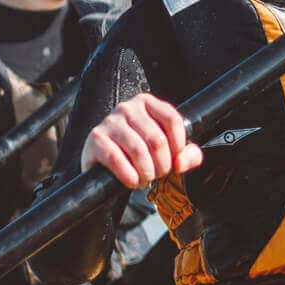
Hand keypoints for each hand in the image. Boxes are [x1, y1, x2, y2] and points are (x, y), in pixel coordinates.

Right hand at [81, 92, 203, 187]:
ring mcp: (110, 121)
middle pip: (157, 139)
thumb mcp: (167, 151)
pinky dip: (128, 175)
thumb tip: (180, 162)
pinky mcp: (96, 139)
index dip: (179, 146)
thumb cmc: (139, 155)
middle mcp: (128, 108)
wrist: (104, 166)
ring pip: (138, 150)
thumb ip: (188, 155)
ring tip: (145, 179)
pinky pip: (116, 159)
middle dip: (162, 165)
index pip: (172, 120)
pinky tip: (132, 181)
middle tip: (158, 175)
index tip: (175, 161)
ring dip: (146, 173)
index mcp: (147, 103)